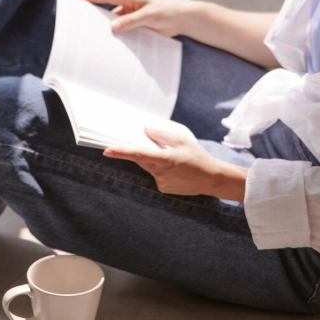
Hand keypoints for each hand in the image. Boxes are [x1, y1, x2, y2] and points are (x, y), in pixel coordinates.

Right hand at [74, 0, 192, 36]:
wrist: (184, 19)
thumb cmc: (168, 11)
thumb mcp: (149, 15)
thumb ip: (131, 21)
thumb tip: (112, 27)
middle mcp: (130, 6)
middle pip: (109, 11)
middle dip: (96, 15)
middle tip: (81, 22)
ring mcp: (134, 17)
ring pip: (117, 23)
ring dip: (108, 30)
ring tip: (94, 38)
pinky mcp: (139, 27)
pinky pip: (125, 32)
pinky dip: (119, 38)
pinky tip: (113, 46)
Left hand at [103, 128, 247, 201]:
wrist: (213, 179)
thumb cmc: (199, 157)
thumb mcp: (183, 140)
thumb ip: (162, 135)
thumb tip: (145, 130)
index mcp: (165, 159)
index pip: (138, 154)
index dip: (121, 152)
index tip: (107, 150)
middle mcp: (160, 173)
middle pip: (141, 160)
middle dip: (138, 151)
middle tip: (145, 144)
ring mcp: (161, 183)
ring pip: (148, 168)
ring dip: (153, 161)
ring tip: (172, 158)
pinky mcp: (164, 189)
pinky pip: (156, 176)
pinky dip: (160, 170)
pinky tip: (175, 169)